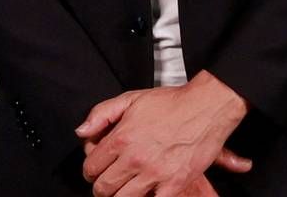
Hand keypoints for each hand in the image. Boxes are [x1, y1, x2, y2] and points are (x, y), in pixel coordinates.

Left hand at [74, 71, 251, 196]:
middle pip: (104, 187)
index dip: (89, 171)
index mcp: (121, 138)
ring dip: (120, 196)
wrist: (205, 108)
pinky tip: (146, 192)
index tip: (94, 171)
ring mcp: (155, 173)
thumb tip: (81, 131)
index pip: (91, 166)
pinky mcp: (174, 184)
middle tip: (106, 184)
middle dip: (101, 187)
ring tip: (123, 190)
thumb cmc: (170, 103)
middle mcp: (135, 158)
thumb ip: (100, 114)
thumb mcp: (129, 99)